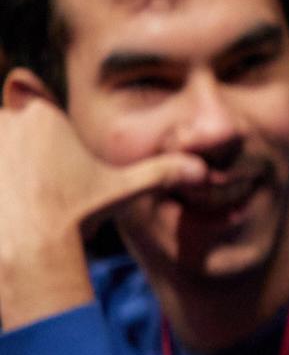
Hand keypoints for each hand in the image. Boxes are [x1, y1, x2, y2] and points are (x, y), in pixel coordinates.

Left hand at [0, 67, 201, 327]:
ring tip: (16, 194)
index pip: (29, 107)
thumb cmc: (76, 216)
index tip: (44, 166)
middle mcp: (7, 118)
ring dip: (6, 165)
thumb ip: (159, 173)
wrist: (31, 248)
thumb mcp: (122, 191)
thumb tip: (203, 170)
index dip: (36, 138)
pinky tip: (8, 200)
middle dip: (14, 149)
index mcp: (43, 115)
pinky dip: (0, 184)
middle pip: (5, 125)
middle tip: (29, 185)